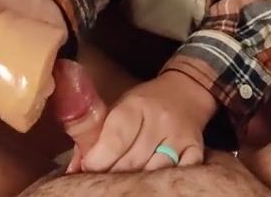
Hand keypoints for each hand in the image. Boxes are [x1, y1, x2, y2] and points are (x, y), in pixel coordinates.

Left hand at [81, 71, 216, 172]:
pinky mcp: (196, 149)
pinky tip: (153, 179)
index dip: (98, 158)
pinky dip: (163, 179)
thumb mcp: (120, 107)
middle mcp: (159, 120)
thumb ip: (97, 136)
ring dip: (137, 180)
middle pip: (132, 160)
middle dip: (113, 173)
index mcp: (136, 105)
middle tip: (105, 177)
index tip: (88, 168)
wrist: (187, 90)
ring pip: (154, 171)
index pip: (116, 137)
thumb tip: (75, 169)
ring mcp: (179, 136)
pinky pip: (179, 173)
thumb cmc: (146, 102)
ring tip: (127, 179)